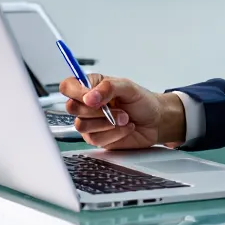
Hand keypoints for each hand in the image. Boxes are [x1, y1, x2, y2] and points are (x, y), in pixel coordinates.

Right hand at [60, 73, 186, 148]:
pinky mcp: (97, 138)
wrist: (156, 122)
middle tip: (115, 107)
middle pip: (71, 108)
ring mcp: (90, 123)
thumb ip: (109, 87)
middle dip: (96, 109)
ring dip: (107, 122)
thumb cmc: (142, 102)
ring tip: (124, 118)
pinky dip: (114, 133)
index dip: (76, 92)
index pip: (68, 86)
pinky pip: (96, 139)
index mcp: (91, 86)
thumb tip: (89, 97)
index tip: (92, 97)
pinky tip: (125, 127)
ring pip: (82, 125)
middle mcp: (87, 104)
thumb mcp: (128, 87)